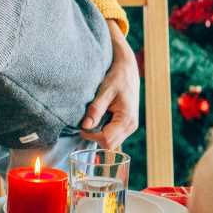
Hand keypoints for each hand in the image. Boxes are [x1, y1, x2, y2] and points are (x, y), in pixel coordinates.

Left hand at [81, 19, 139, 148]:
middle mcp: (131, 126)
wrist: (127, 68)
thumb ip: (96, 109)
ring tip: (93, 117)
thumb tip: (85, 126)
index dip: (91, 136)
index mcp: (127, 119)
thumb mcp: (105, 90)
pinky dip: (103, 130)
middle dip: (95, 137)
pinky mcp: (126, 123)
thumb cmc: (117, 76)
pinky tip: (99, 117)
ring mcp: (130, 126)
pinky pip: (113, 134)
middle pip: (109, 145)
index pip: (106, 140)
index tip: (81, 127)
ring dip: (99, 133)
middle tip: (85, 122)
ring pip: (111, 141)